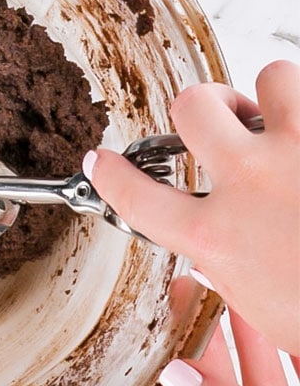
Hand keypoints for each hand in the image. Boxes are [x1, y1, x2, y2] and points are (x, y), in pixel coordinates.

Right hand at [83, 60, 299, 354]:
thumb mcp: (266, 311)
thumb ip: (229, 269)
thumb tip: (209, 248)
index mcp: (219, 238)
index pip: (137, 198)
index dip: (113, 175)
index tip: (104, 161)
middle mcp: (250, 183)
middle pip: (191, 105)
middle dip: (203, 107)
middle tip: (220, 121)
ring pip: (269, 75)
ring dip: (276, 97)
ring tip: (292, 126)